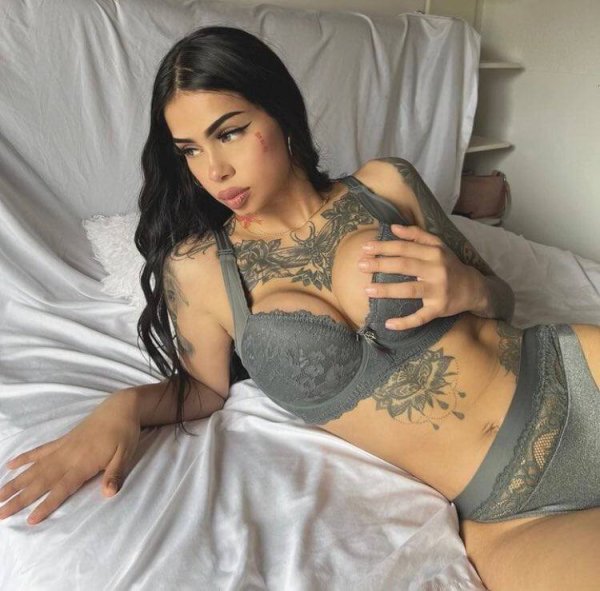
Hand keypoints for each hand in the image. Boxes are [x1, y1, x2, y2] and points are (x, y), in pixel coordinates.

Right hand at [0, 390, 141, 525]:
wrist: (121, 407)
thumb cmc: (125, 433)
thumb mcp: (126, 454)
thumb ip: (115, 474)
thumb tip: (109, 494)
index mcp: (84, 463)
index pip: (62, 488)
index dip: (47, 504)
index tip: (30, 519)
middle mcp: (69, 456)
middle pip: (42, 481)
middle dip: (21, 498)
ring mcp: (63, 447)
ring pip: (36, 467)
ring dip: (17, 481)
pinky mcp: (63, 439)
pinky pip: (41, 450)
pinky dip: (26, 457)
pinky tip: (10, 464)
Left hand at [359, 224, 479, 329]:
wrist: (473, 288)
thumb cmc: (449, 265)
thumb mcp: (438, 245)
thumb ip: (416, 235)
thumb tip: (393, 227)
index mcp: (434, 253)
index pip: (405, 248)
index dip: (384, 247)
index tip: (365, 248)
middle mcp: (436, 270)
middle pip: (405, 266)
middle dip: (380, 264)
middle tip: (360, 265)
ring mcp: (438, 291)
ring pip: (409, 290)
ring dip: (387, 290)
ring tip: (367, 290)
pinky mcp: (439, 309)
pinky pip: (420, 317)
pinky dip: (404, 322)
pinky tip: (388, 324)